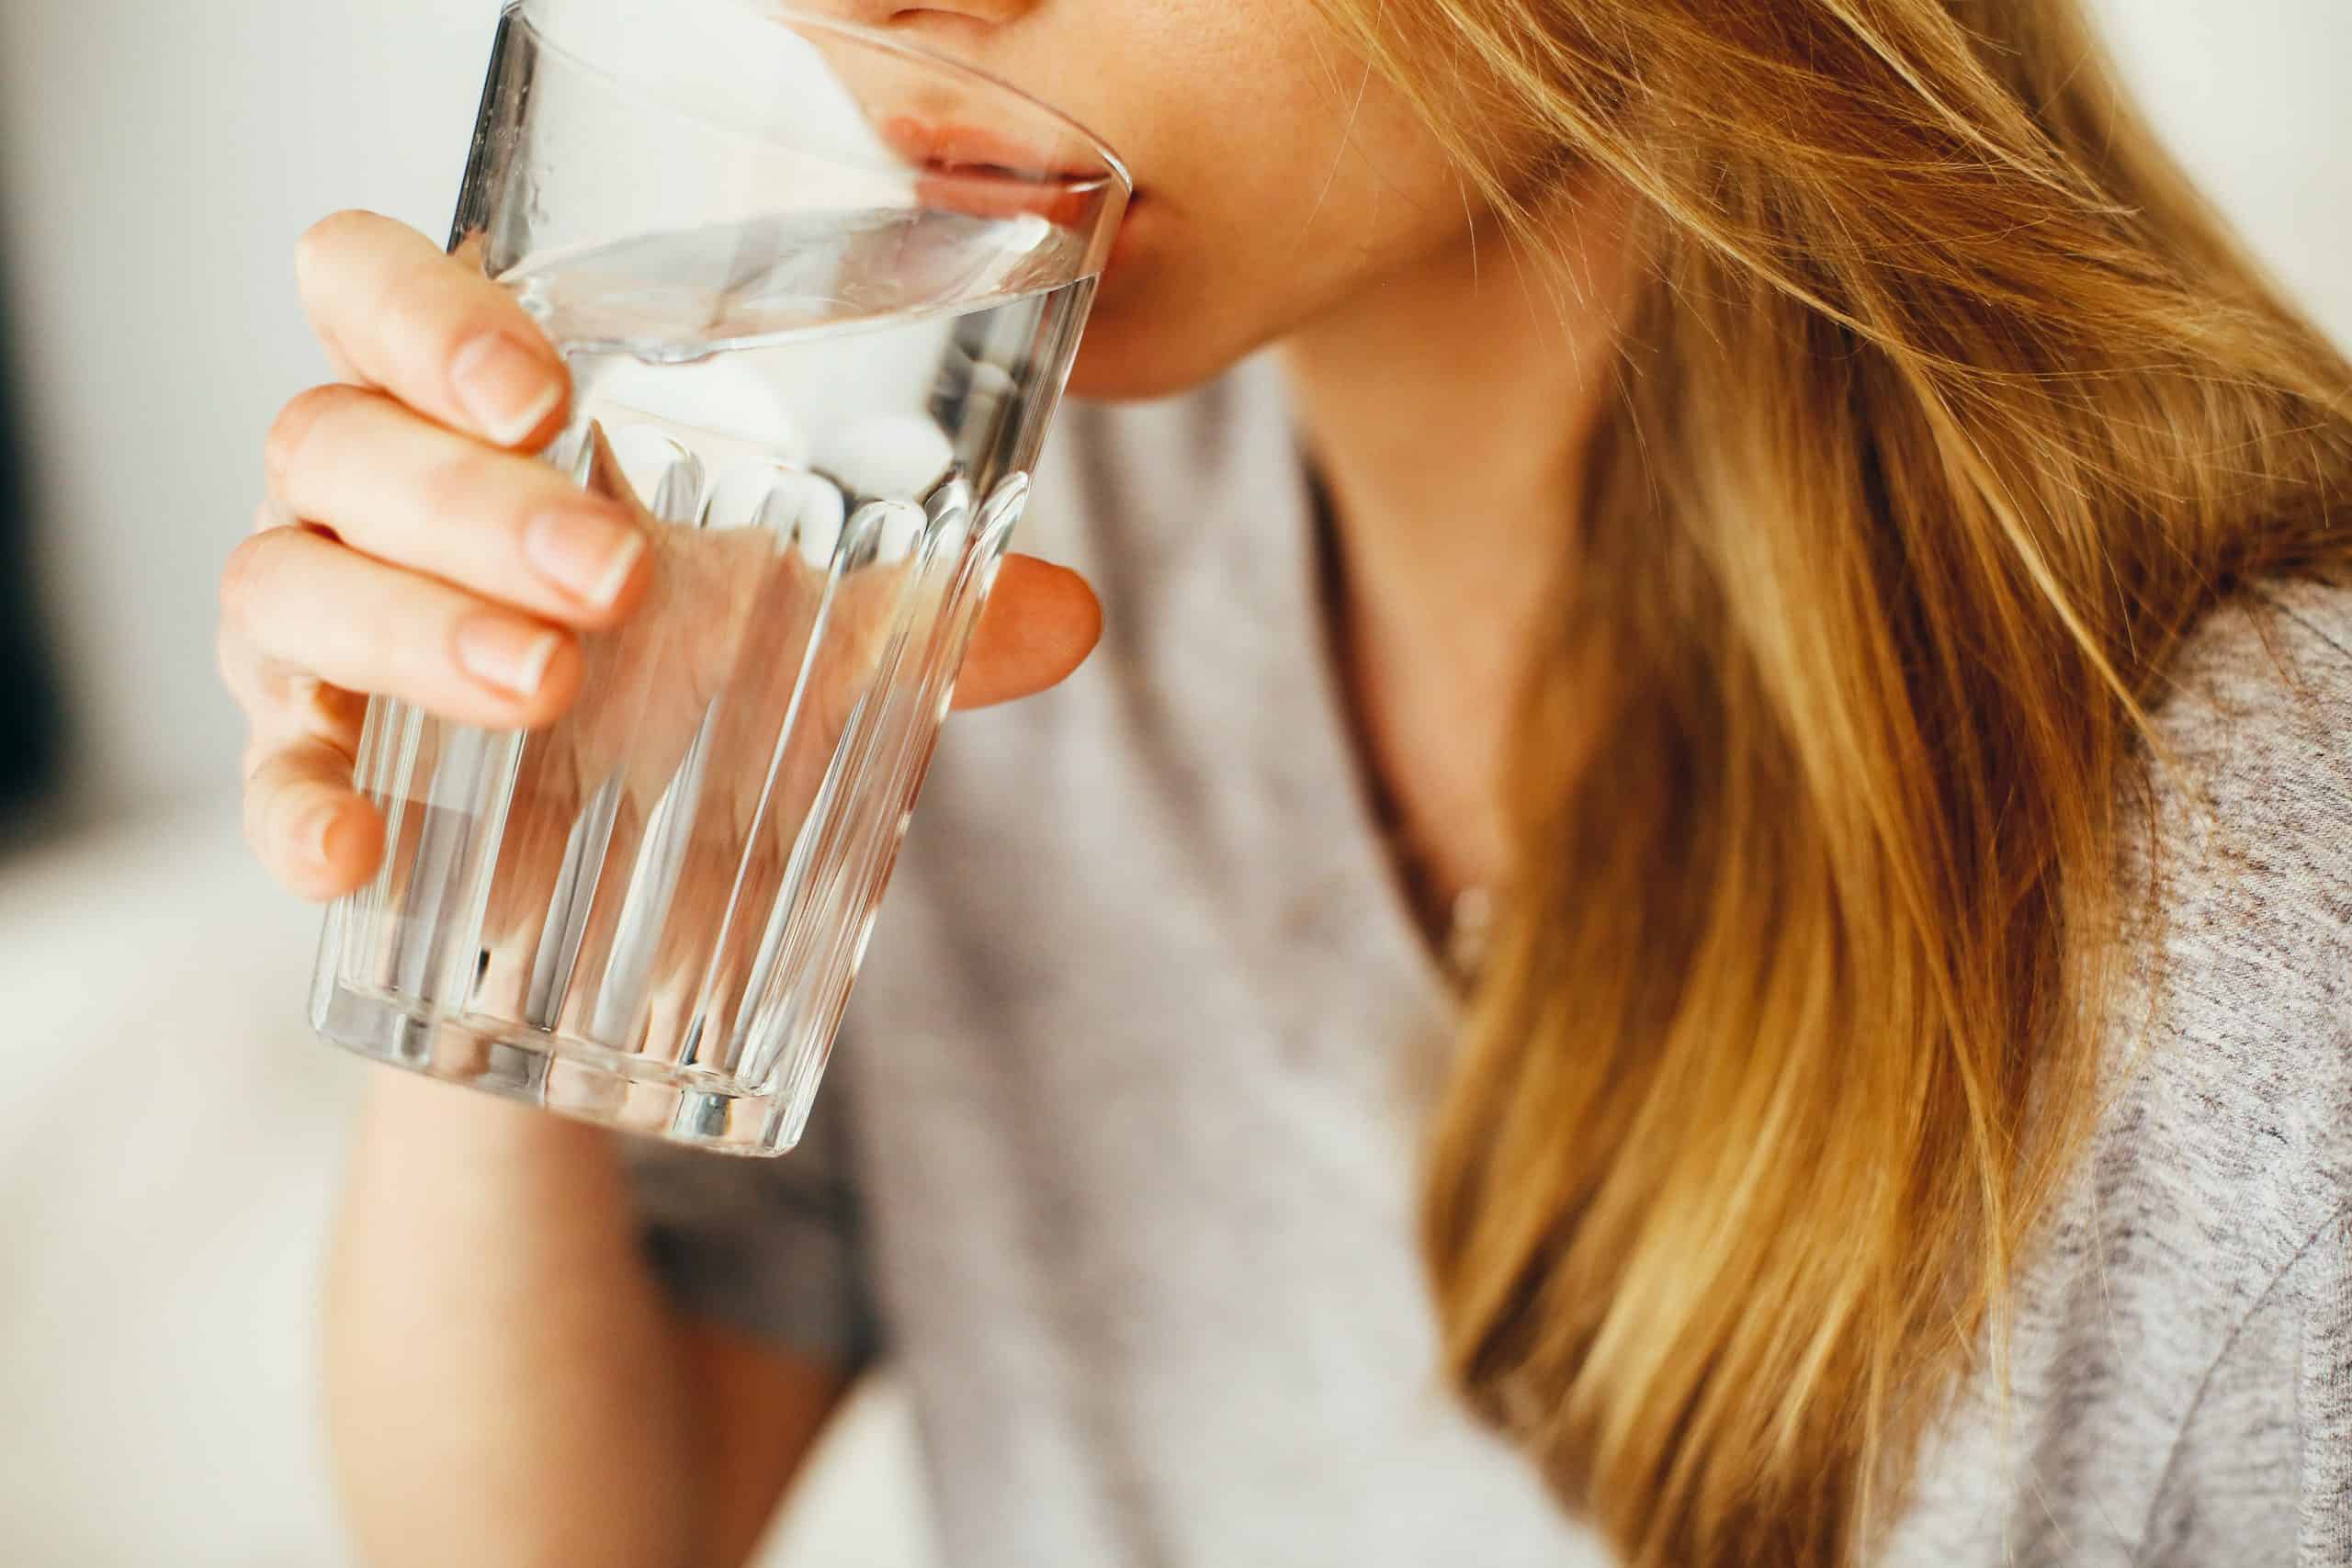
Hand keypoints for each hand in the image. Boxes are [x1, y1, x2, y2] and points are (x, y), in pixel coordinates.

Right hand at [221, 210, 1100, 904]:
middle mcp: (371, 499)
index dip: (423, 310)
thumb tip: (1071, 614)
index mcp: (476, 417)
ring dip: (411, 628)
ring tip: (548, 687)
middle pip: (335, 434)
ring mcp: (318, 629)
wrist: (621, 891)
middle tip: (612, 575)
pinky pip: (263, 771)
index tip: (543, 391)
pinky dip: (295, 804)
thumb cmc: (695, 695)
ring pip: (283, 579)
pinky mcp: (308, 765)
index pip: (370, 287)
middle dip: (469, 498)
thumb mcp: (814, 645)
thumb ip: (927, 619)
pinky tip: (354, 854)